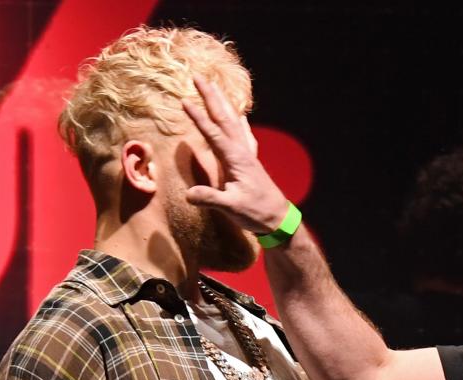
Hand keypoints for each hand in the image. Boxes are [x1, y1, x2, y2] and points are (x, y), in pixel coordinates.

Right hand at [182, 76, 287, 233]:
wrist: (279, 219)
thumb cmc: (257, 213)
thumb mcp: (232, 207)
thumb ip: (210, 198)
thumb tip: (188, 194)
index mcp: (236, 158)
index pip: (213, 133)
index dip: (198, 117)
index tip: (183, 100)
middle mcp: (242, 151)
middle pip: (224, 118)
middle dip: (210, 96)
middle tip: (198, 76)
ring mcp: (247, 155)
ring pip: (233, 122)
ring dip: (222, 103)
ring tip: (214, 87)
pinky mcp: (250, 161)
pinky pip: (243, 134)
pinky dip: (238, 121)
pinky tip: (239, 116)